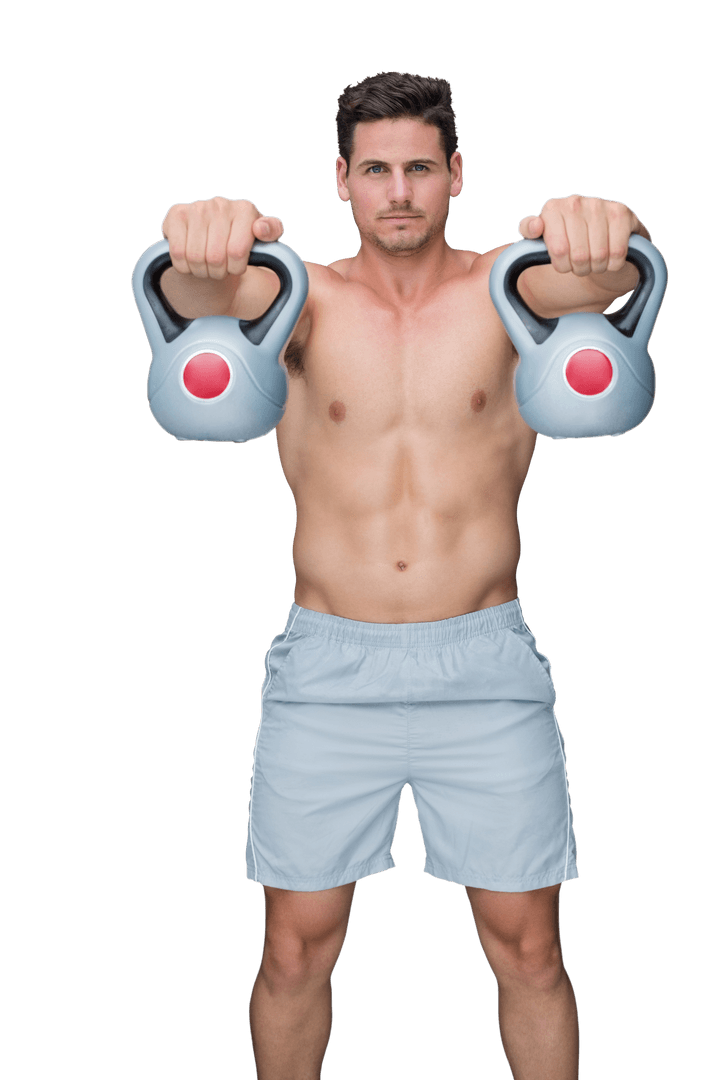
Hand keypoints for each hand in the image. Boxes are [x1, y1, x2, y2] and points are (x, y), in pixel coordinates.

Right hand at [161, 197, 283, 278]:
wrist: (211, 240)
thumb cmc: (240, 243)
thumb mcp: (261, 241)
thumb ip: (272, 232)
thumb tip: (261, 228)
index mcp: (245, 210)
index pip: (236, 252)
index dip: (235, 268)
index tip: (236, 265)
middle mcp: (221, 204)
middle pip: (215, 258)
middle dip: (218, 272)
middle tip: (220, 268)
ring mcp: (197, 207)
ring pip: (195, 258)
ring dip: (201, 271)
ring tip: (207, 265)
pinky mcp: (176, 214)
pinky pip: (178, 253)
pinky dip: (184, 266)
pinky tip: (190, 260)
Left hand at [518, 195, 641, 276]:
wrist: (600, 236)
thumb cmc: (568, 239)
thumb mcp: (543, 236)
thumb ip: (529, 230)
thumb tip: (535, 226)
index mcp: (552, 208)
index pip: (559, 250)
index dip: (562, 265)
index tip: (563, 262)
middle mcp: (575, 202)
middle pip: (580, 256)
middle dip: (580, 268)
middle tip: (580, 264)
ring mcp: (599, 205)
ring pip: (600, 256)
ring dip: (597, 267)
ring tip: (594, 261)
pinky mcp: (622, 212)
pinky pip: (617, 253)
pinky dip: (614, 264)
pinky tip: (610, 257)